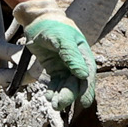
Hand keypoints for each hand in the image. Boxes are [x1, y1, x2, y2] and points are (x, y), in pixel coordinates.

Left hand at [12, 0, 95, 118]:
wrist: (39, 21)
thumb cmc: (54, 27)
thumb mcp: (63, 39)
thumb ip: (72, 56)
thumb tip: (84, 75)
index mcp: (84, 54)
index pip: (88, 74)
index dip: (87, 89)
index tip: (85, 102)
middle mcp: (77, 63)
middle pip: (76, 83)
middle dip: (69, 95)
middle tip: (59, 105)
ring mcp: (65, 67)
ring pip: (65, 85)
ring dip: (60, 95)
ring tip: (53, 104)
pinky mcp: (54, 69)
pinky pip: (55, 84)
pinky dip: (53, 91)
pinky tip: (48, 97)